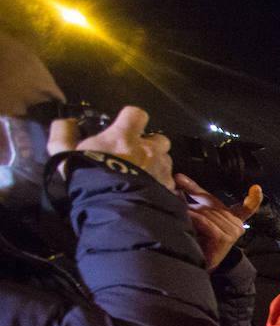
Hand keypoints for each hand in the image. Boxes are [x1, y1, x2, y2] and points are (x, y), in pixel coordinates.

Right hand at [47, 106, 175, 190]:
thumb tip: (65, 123)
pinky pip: (170, 181)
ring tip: (143, 175)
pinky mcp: (169, 188)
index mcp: (125, 136)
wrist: (114, 211)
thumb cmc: (90, 180)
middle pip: (159, 139)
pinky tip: (149, 190)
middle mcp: (149, 149)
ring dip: (157, 164)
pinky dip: (162, 183)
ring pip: (166, 160)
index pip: (136, 114)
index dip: (131, 119)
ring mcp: (162, 169)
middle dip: (150, 144)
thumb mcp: (65, 155)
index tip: (124, 127)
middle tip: (136, 155)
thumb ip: (63, 135)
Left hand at [176, 174, 262, 268]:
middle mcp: (238, 226)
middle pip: (214, 205)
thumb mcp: (199, 218)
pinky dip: (194, 218)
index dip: (254, 198)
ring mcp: (233, 232)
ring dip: (192, 212)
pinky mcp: (225, 237)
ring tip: (181, 215)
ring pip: (208, 213)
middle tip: (178, 199)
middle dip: (195, 204)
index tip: (257, 188)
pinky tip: (186, 218)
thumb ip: (194, 200)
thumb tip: (178, 183)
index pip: (245, 207)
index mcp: (235, 221)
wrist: (196, 265)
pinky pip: (206, 221)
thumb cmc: (198, 241)